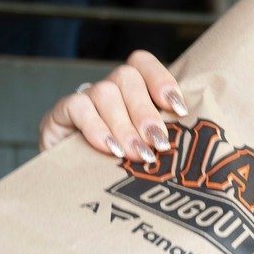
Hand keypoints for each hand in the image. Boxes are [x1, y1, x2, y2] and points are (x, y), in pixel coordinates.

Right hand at [38, 50, 182, 164]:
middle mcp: (109, 91)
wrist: (72, 188)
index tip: (179, 110)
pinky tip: (110, 149)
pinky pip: (78, 107)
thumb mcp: (146, 154)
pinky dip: (97, 128)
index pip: (143, 65)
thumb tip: (193, 152)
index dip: (161, 81)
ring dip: (125, 125)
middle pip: (127, 78)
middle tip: (158, 143)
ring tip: (136, 154)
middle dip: (146, 112)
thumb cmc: (118, 170)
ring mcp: (84, 100)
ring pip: (105, 92)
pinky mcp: (61, 114)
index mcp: (133, 93)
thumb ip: (163, 143)